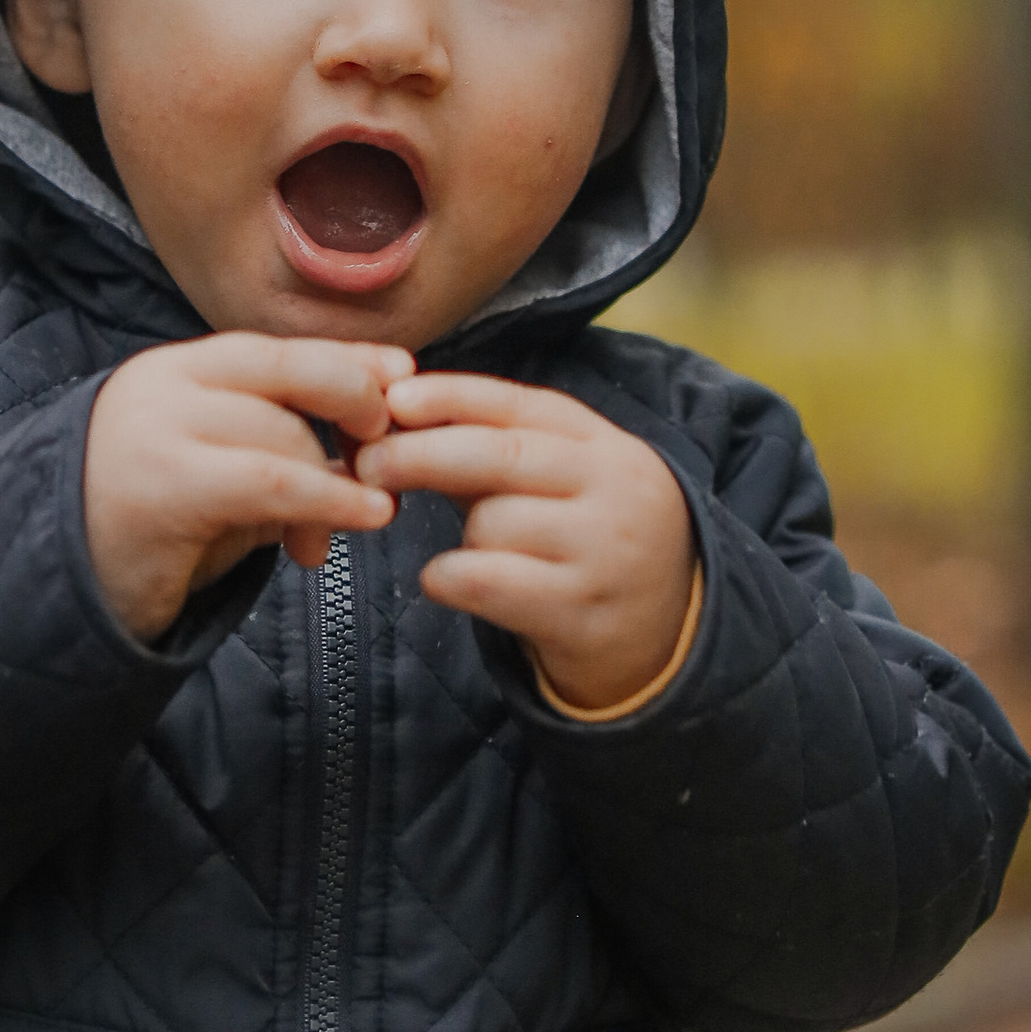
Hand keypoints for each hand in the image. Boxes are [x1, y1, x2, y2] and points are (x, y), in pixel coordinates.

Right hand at [83, 332, 408, 644]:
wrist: (55, 594)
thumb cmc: (146, 538)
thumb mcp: (217, 478)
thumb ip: (276, 449)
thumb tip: (367, 448)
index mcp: (176, 372)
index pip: (277, 349)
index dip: (347, 358)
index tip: (403, 371)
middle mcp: (163, 384)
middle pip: (287, 370)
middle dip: (354, 402)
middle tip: (385, 452)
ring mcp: (158, 428)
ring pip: (283, 431)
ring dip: (333, 482)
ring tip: (333, 533)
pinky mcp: (164, 483)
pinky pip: (272, 480)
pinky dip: (330, 497)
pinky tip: (364, 516)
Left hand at [355, 373, 696, 710]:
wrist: (662, 635)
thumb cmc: (583, 542)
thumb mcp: (561, 482)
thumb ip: (492, 448)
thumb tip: (395, 415)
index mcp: (602, 445)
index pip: (520, 405)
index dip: (452, 396)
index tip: (395, 398)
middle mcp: (612, 491)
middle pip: (501, 456)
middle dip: (422, 453)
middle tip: (368, 463)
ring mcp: (603, 553)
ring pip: (492, 523)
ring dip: (462, 535)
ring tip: (477, 550)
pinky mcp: (582, 613)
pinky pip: (487, 582)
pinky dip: (448, 577)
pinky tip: (445, 580)